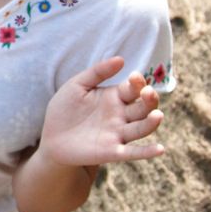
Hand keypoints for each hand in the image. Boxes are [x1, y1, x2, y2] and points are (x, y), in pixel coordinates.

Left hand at [37, 56, 164, 170]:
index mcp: (115, 97)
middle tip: (147, 93)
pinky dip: (147, 152)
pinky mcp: (111, 151)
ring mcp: (118, 134)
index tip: (134, 77)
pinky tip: (160, 149)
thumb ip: (97, 72)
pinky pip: (132, 152)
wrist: (50, 137)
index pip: (134, 88)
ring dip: (152, 123)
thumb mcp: (77, 85)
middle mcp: (121, 115)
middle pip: (143, 107)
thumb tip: (121, 59)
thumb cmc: (64, 109)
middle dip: (149, 100)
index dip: (138, 82)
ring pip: (142, 128)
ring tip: (157, 116)